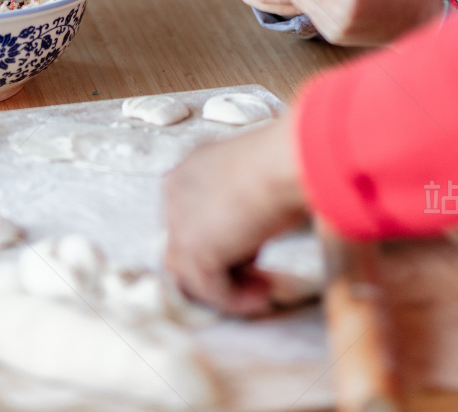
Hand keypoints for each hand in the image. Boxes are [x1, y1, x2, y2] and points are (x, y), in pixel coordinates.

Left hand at [164, 114, 307, 313]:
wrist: (282, 161)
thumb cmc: (280, 160)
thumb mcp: (253, 179)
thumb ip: (239, 205)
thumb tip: (253, 228)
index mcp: (188, 171)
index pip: (191, 218)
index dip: (220, 238)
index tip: (249, 250)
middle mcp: (175, 194)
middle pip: (184, 245)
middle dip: (218, 264)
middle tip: (254, 274)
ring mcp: (179, 224)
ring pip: (190, 272)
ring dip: (225, 286)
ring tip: (260, 288)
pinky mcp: (194, 251)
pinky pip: (212, 289)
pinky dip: (237, 298)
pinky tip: (263, 292)